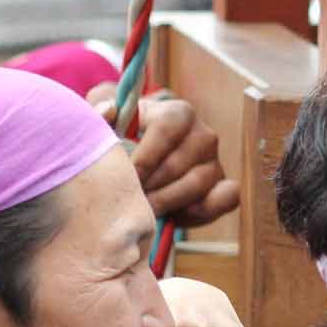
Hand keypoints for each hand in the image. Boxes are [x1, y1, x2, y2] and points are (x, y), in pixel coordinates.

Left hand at [90, 89, 240, 226]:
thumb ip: (100, 112)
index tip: (126, 174)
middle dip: (151, 185)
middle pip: (180, 163)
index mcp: (178, 113)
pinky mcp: (223, 187)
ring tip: (144, 208)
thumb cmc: (121, 139)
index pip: (167, 128)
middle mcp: (203, 135)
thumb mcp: (107, 122)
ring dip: (167, 201)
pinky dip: (202, 211)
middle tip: (129, 198)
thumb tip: (108, 110)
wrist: (140, 163)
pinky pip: (226, 199)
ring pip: (197, 185)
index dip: (146, 155)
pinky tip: (175, 216)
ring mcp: (215, 163)